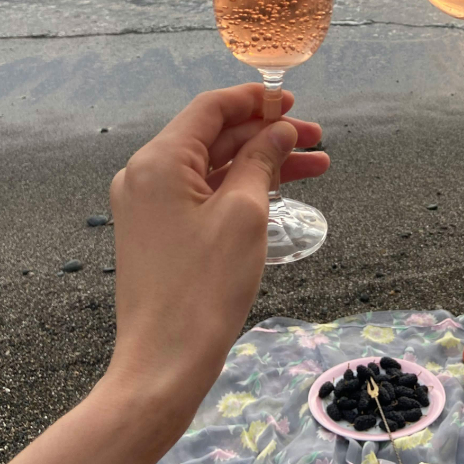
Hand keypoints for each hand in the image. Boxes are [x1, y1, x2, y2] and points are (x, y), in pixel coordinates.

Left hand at [0, 84, 329, 463]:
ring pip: (214, 167)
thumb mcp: (244, 213)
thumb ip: (261, 159)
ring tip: (317, 166)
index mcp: (160, 160)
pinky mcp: (158, 231)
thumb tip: (279, 129)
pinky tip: (281, 192)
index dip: (255, 100)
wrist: (164, 363)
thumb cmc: (206, 285)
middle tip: (317, 139)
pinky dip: (241, 189)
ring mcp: (149, 205)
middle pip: (214, 136)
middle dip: (267, 134)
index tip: (294, 102)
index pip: (210, 109)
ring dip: (262, 162)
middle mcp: (147, 174)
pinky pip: (204, 194)